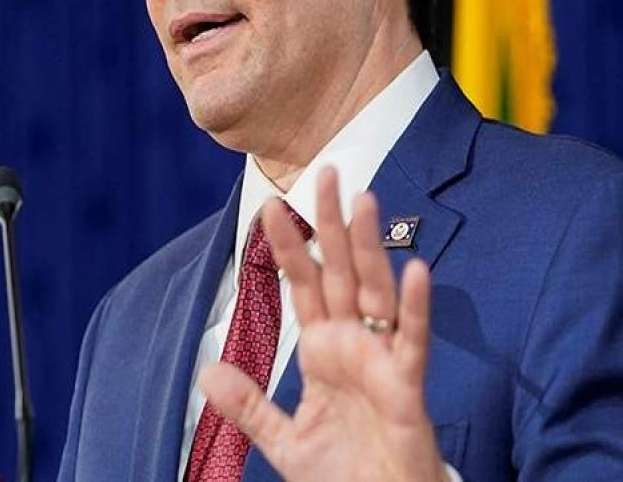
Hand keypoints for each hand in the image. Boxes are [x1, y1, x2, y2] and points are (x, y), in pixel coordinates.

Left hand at [199, 166, 446, 481]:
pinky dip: (415, 308)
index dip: (288, 247)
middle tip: (328, 171)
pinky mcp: (406, 388)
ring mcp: (381, 360)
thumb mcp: (285, 441)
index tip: (269, 206)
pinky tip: (415, 271)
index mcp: (324, 351)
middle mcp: (353, 344)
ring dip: (368, 247)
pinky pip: (412, 341)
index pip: (303, 285)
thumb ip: (250, 406)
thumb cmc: (345, 476)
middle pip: (340, 271)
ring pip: (375, 291)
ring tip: (363, 201)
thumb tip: (207, 372)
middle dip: (332, 223)